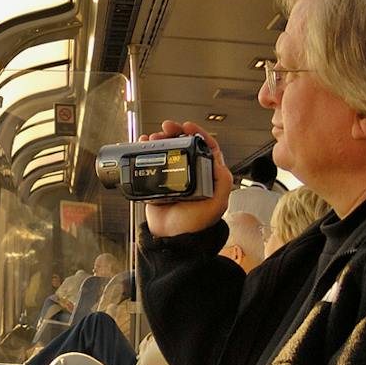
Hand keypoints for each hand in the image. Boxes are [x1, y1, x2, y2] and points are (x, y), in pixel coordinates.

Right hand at [139, 120, 233, 239]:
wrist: (172, 238)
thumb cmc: (195, 224)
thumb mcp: (216, 204)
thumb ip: (222, 184)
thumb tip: (219, 161)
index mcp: (208, 174)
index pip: (206, 146)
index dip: (197, 133)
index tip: (186, 127)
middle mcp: (192, 172)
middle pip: (185, 144)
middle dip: (175, 133)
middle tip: (166, 129)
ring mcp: (175, 175)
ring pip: (169, 150)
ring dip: (161, 140)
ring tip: (153, 138)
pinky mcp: (159, 180)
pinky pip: (154, 160)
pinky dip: (148, 150)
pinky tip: (143, 145)